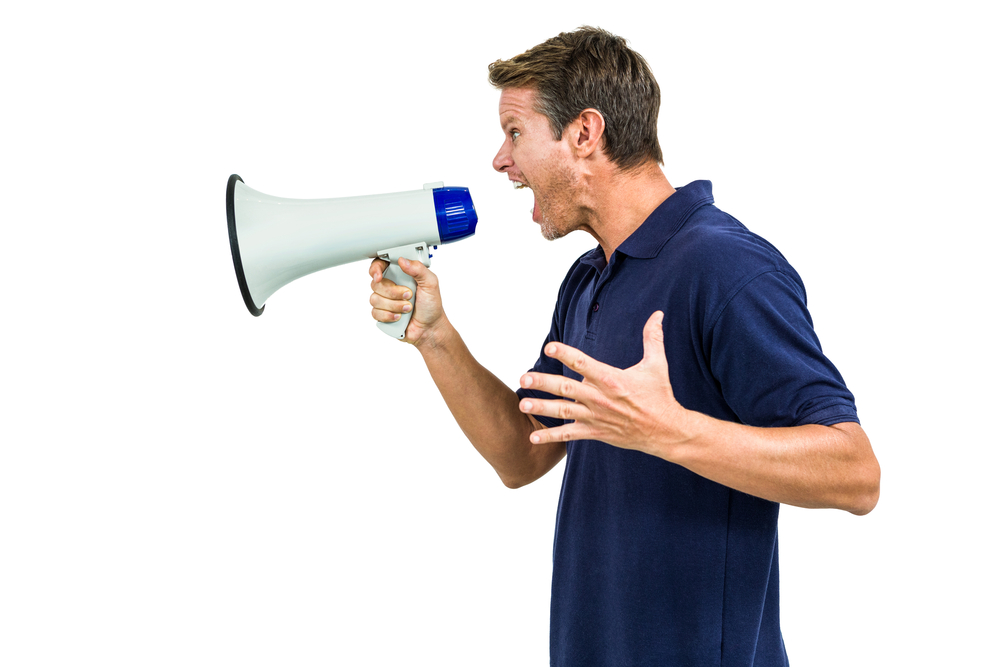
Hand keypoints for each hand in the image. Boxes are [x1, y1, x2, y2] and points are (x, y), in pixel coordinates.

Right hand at [369, 257, 444, 344]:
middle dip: (393, 292)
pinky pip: (375, 313)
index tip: (379, 276)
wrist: (430, 328)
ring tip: (408, 308)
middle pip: (376, 284)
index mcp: (400, 275)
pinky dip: (389, 316)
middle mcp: (390, 286)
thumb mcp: (430, 283)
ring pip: (374, 299)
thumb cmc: (431, 305)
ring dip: (394, 305)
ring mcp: (385, 301)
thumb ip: (418, 269)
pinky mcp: (382, 314)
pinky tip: (399, 316)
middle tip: (408, 295)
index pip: (380, 265)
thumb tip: (403, 261)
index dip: (375, 269)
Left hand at [517, 311, 692, 455]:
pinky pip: (570, 434)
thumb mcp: (657, 365)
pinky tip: (533, 437)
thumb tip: (658, 314)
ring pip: (564, 411)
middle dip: (543, 383)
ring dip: (541, 407)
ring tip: (522, 404)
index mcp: (612, 379)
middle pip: (566, 388)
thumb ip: (653, 338)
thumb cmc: (660, 395)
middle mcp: (600, 398)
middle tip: (523, 378)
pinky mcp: (596, 432)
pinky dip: (551, 436)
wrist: (665, 431)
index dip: (565, 354)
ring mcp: (596, 417)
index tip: (548, 347)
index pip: (584, 363)